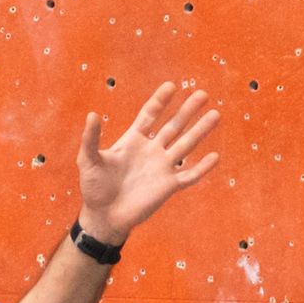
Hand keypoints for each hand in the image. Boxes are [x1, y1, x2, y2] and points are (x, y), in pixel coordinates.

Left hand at [75, 81, 222, 242]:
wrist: (103, 216)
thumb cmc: (93, 187)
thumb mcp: (88, 160)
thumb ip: (91, 138)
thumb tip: (92, 114)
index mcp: (133, 140)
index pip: (150, 115)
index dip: (160, 101)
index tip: (172, 86)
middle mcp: (151, 150)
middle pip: (173, 126)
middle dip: (187, 110)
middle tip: (202, 94)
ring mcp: (162, 167)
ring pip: (186, 145)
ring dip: (200, 130)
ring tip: (215, 115)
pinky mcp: (168, 186)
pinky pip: (189, 176)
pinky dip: (202, 168)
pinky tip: (215, 157)